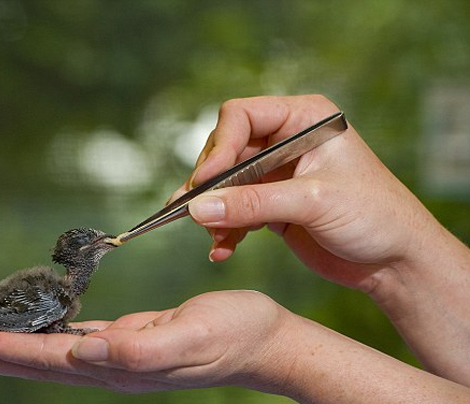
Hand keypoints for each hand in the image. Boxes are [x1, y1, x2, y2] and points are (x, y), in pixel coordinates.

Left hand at [0, 290, 294, 393]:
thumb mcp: (192, 335)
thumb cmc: (235, 333)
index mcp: (120, 367)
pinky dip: (43, 335)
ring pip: (48, 353)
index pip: (45, 360)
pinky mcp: (129, 341)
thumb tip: (86, 353)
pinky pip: (73, 339)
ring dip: (7, 347)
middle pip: (35, 362)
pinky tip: (33, 329)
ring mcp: (118, 357)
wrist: (263, 339)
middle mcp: (111, 367)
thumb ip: (140, 349)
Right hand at [174, 95, 469, 384]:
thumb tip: (198, 208)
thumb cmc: (375, 216)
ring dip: (212, 210)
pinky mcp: (271, 205)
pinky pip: (234, 211)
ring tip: (210, 236)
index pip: (241, 116)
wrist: (396, 262)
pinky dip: (224, 229)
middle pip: (226, 150)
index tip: (203, 182)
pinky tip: (221, 249)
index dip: (218, 147)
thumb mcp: (314, 202)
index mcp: (303, 119)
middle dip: (209, 184)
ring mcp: (276, 174)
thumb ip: (253, 203)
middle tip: (194, 212)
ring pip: (224, 183)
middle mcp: (285, 141)